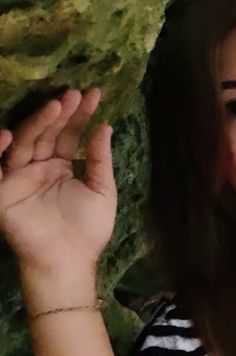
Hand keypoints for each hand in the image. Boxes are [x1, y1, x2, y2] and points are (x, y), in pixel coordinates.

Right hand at [0, 87, 117, 277]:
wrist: (70, 261)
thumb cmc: (87, 229)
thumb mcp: (101, 190)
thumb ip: (99, 159)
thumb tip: (105, 126)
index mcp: (58, 165)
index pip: (67, 134)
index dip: (79, 115)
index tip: (94, 94)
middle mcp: (36, 166)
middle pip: (45, 134)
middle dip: (60, 113)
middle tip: (74, 94)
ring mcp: (17, 177)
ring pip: (23, 143)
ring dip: (36, 123)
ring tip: (55, 106)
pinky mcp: (1, 192)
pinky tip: (7, 133)